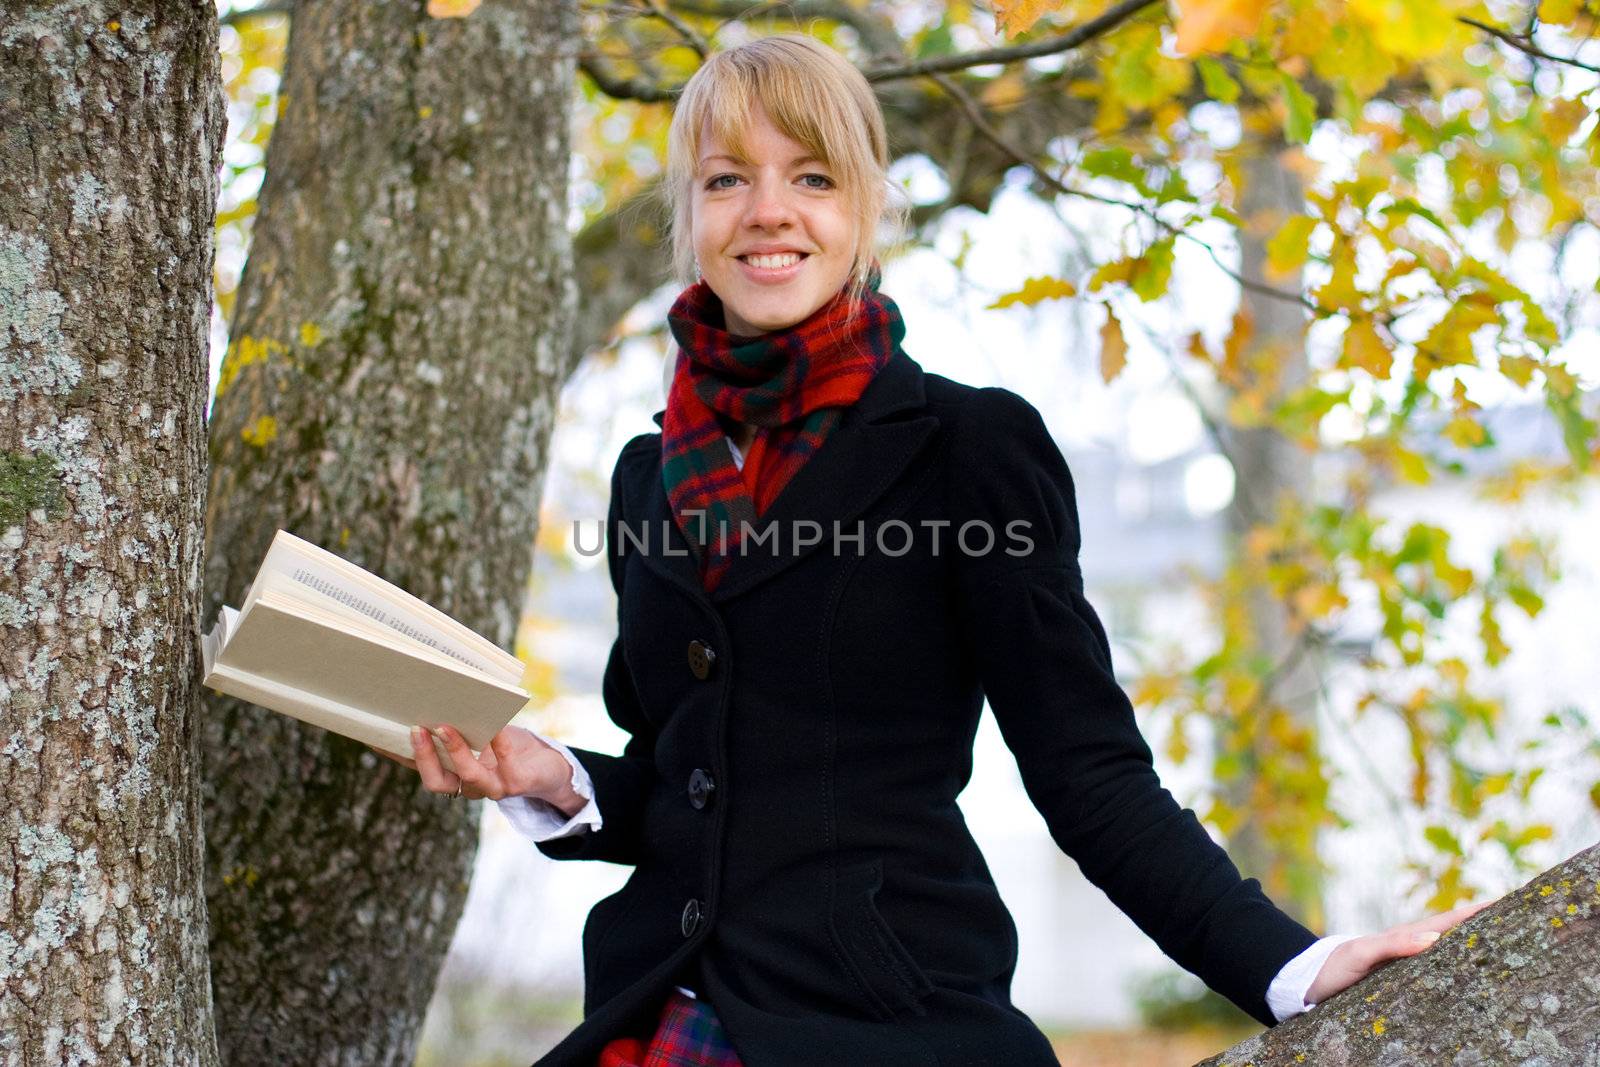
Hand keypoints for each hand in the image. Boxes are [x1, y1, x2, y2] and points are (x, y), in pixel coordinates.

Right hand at [365, 723, 581, 809]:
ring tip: (445, 727)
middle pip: (435, 782)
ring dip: (454, 751)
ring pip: (467, 777)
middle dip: (423, 756)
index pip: (416, 766)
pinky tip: (495, 726)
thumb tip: (432, 687)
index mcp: (451, 773)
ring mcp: (492, 787)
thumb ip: (457, 716)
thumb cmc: (506, 743)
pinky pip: (505, 761)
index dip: (394, 753)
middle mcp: (467, 786)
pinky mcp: (517, 782)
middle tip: (415, 728)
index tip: (373, 733)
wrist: (548, 767)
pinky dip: (499, 742)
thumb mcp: (478, 729)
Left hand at [1304, 898, 1493, 1005]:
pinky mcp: (1404, 977)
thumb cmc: (1336, 967)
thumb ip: (1394, 946)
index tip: (1511, 900)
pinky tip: (1473, 970)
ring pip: (1451, 947)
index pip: (1451, 920)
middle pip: (1456, 930)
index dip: (1480, 911)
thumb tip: (1435, 938)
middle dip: (1488, 923)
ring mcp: (1410, 960)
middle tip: (1523, 915)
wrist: (1312, 983)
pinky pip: (1440, 967)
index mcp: (1408, 936)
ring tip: (1509, 938)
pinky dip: (1458, 962)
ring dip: (1477, 941)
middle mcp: (1413, 945)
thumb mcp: (1363, 955)